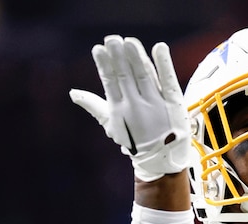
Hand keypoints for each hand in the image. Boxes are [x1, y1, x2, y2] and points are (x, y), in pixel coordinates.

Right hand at [70, 35, 191, 181]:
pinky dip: (164, 64)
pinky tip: (159, 47)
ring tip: (129, 41)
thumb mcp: (112, 124)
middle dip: (118, 57)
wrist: (161, 161)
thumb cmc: (134, 140)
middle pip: (126, 76)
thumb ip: (94, 105)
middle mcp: (136, 105)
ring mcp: (156, 104)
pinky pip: (169, 81)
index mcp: (119, 109)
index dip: (104, 65)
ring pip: (144, 75)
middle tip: (112, 38)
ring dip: (136, 57)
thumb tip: (73, 92)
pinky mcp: (174, 103)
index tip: (98, 48)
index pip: (110, 82)